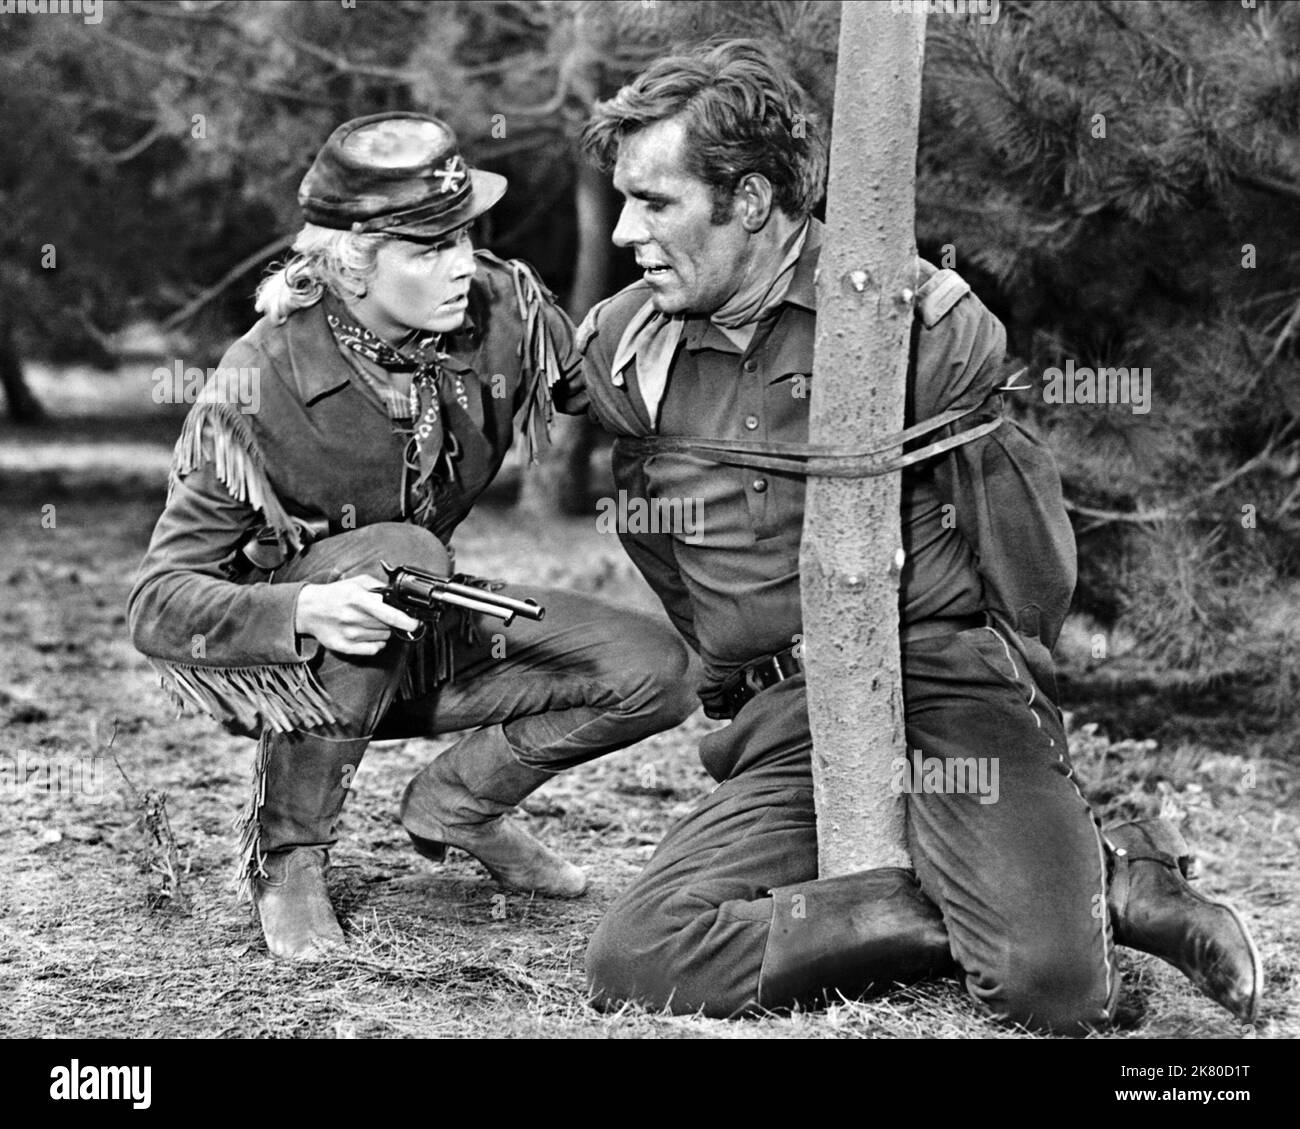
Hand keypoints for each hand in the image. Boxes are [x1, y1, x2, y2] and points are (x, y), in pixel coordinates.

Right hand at [294, 575, 420, 655]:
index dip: (407, 621)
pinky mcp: (344, 647)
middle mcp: (353, 618)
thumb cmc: (335, 595)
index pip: (389, 615)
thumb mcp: (357, 582)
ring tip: (368, 622)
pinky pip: (373, 649)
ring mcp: (348, 634)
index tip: (415, 623)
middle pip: (388, 627)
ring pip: (383, 637)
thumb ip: (379, 587)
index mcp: (357, 599)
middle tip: (380, 615)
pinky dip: (376, 643)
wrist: (308, 609)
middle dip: (390, 621)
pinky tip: (367, 634)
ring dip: (382, 631)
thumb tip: (399, 597)